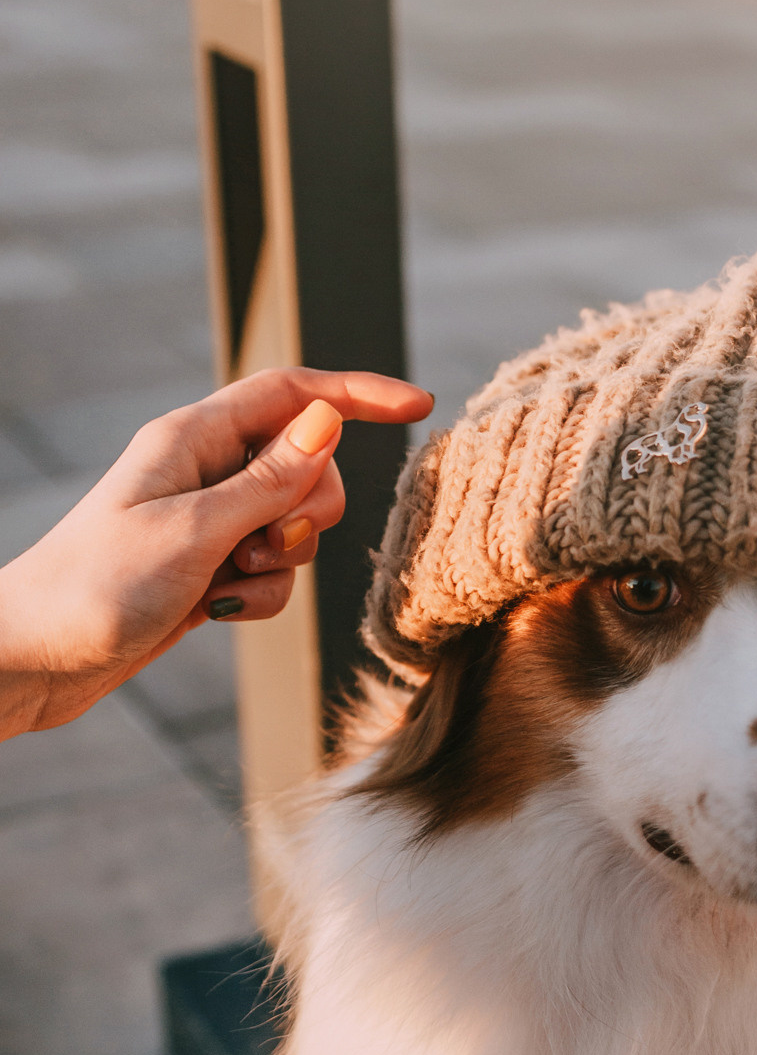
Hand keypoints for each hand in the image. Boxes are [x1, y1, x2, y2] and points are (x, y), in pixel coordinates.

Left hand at [0, 366, 431, 738]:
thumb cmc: (96, 587)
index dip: (358, 394)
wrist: (37, 659)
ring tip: (224, 585)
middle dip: (308, 511)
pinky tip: (216, 613)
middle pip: (308, 466)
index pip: (293, 394)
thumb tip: (329, 419)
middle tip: (263, 545)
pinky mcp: (210, 569)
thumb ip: (269, 480)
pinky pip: (274, 573)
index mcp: (193, 439)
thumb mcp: (194, 530)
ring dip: (281, 563)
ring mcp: (209, 522)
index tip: (420, 405)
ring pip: (295, 526)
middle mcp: (204, 471)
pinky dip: (261, 595)